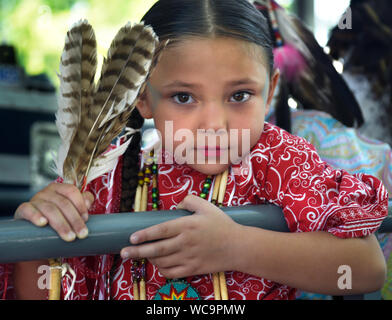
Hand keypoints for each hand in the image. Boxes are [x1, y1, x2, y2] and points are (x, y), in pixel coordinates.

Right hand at [14, 182, 93, 241]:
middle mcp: (46, 192)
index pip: (71, 191)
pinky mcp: (23, 210)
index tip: (86, 219)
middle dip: (75, 220)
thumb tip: (88, 202)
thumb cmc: (57, 219)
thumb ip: (82, 204)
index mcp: (59, 189)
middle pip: (63, 203)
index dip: (80, 205)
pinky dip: (36, 216)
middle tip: (82, 234)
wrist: (34, 232)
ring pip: (50, 209)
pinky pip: (28, 210)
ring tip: (70, 237)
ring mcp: (34, 200)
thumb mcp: (71, 210)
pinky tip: (43, 223)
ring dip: (62, 224)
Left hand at [120, 194, 241, 278]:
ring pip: (162, 262)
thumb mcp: (207, 206)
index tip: (131, 238)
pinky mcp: (193, 269)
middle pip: (157, 249)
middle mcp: (186, 242)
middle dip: (137, 251)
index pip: (160, 231)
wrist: (238, 246)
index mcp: (187, 226)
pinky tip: (158, 265)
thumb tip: (174, 207)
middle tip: (124, 252)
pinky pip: (172, 273)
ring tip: (141, 255)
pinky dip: (162, 270)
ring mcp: (189, 257)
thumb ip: (189, 200)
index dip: (144, 235)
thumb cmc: (221, 224)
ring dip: (149, 259)